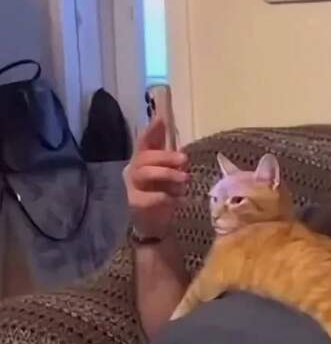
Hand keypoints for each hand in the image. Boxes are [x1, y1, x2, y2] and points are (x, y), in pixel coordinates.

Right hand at [123, 118, 188, 238]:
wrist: (154, 225)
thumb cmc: (162, 195)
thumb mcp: (170, 176)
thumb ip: (174, 162)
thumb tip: (182, 150)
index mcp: (142, 161)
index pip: (144, 143)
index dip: (151, 131)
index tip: (161, 119)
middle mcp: (133, 171)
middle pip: (144, 157)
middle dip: (165, 156)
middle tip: (185, 160)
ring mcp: (132, 187)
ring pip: (143, 173)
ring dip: (167, 174)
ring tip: (185, 179)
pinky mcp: (135, 204)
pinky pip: (148, 197)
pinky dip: (165, 197)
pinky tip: (177, 199)